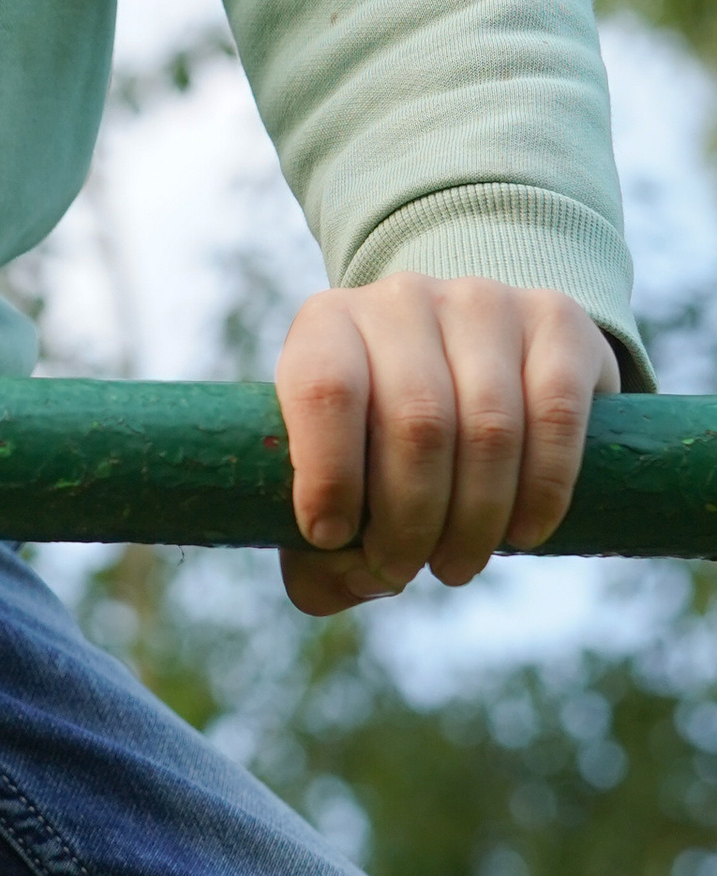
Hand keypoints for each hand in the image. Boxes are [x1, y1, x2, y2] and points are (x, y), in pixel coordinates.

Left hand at [273, 276, 617, 617]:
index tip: (333, 538)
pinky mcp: (556, 320)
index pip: (324, 389)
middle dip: (410, 521)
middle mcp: (402, 298)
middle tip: (404, 570)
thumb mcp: (330, 485)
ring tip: (457, 565)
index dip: (329, 475)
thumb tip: (360, 577)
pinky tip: (524, 534)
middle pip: (416, 423)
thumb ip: (318, 553)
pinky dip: (543, 490)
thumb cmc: (378, 444)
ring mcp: (484, 301)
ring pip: (489, 427)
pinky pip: (556, 415)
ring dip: (475, 520)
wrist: (468, 360)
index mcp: (327, 325)